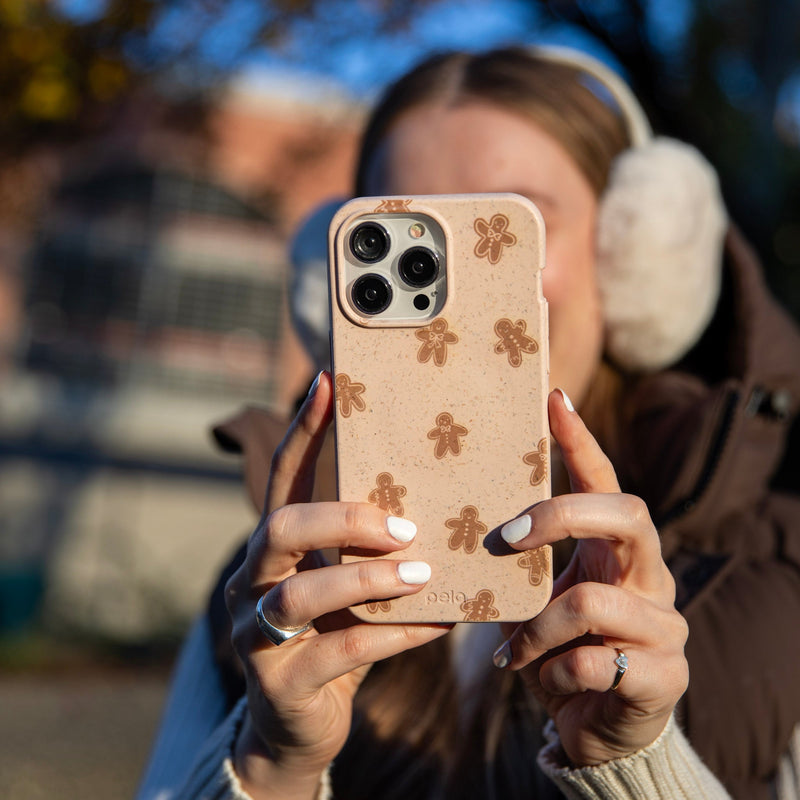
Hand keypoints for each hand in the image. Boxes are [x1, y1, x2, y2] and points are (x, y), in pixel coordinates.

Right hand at [225, 372, 449, 799]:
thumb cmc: (330, 639)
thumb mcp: (345, 588)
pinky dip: (399, 635)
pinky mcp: (282, 684)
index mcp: (272, 549)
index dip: (304, 430)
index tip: (330, 382)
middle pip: (280, 528)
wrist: (296, 727)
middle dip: (343, 519)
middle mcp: (252, 582)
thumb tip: (438, 506)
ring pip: (303, 593)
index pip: (284, 477)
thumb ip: (369, 553)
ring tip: (423, 575)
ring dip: (368, 578)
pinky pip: (344, 651)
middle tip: (404, 526)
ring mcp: (257, 634)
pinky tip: (442, 625)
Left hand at [493, 389, 688, 766]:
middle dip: (561, 516)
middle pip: (629, 513)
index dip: (581, 441)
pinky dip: (555, 673)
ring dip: (537, 627)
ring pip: (592, 599)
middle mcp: (650, 576)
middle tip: (505, 538)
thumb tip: (455, 525)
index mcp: (616, 551)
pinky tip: (546, 682)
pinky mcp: (664, 675)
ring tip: (514, 653)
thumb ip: (521, 568)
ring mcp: (664, 625)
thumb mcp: (538, 602)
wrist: (596, 731)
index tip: (553, 398)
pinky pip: (594, 661)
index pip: (605, 483)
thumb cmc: (559, 652)